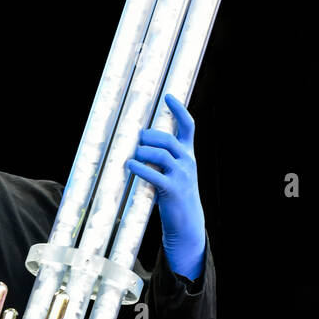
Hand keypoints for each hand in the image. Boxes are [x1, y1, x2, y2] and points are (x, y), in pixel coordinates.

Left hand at [125, 92, 205, 280]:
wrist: (187, 222)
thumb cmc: (175, 195)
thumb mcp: (174, 173)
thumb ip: (163, 158)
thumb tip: (139, 143)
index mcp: (188, 154)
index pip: (188, 126)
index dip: (179, 110)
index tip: (168, 96)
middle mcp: (188, 161)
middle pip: (167, 139)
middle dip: (150, 136)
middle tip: (137, 137)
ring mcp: (182, 175)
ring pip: (161, 154)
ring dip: (143, 151)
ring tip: (132, 155)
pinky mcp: (173, 190)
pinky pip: (154, 174)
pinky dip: (140, 168)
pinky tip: (130, 165)